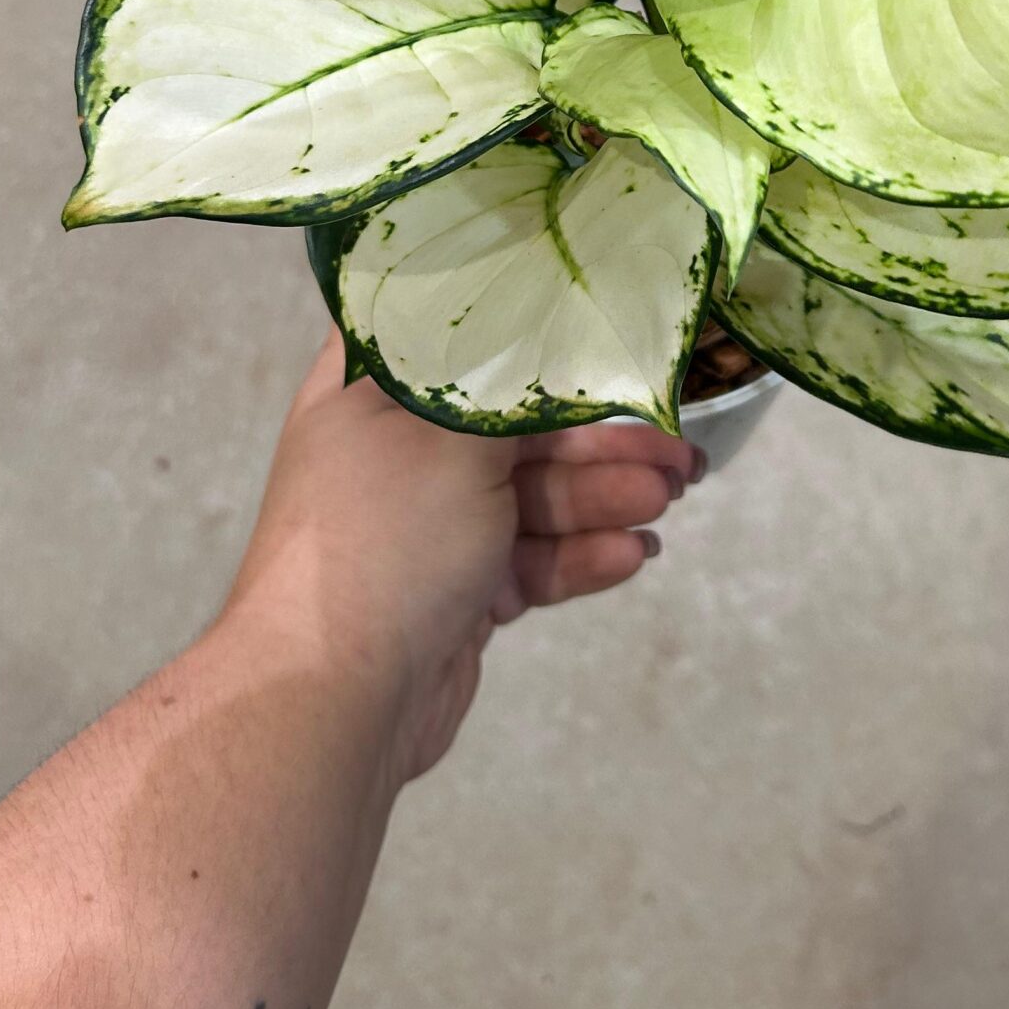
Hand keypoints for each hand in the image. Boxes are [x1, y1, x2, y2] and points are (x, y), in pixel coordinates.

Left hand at [222, 344, 701, 783]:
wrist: (332, 701)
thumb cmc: (382, 541)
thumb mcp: (454, 443)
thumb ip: (515, 394)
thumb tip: (555, 344)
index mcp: (371, 394)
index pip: (438, 330)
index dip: (511, 317)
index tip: (589, 307)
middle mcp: (398, 451)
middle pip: (513, 424)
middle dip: (597, 435)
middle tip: (676, 444)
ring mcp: (431, 526)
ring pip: (532, 495)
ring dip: (603, 495)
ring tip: (671, 495)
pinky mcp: (460, 592)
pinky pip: (531, 558)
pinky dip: (579, 555)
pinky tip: (633, 554)